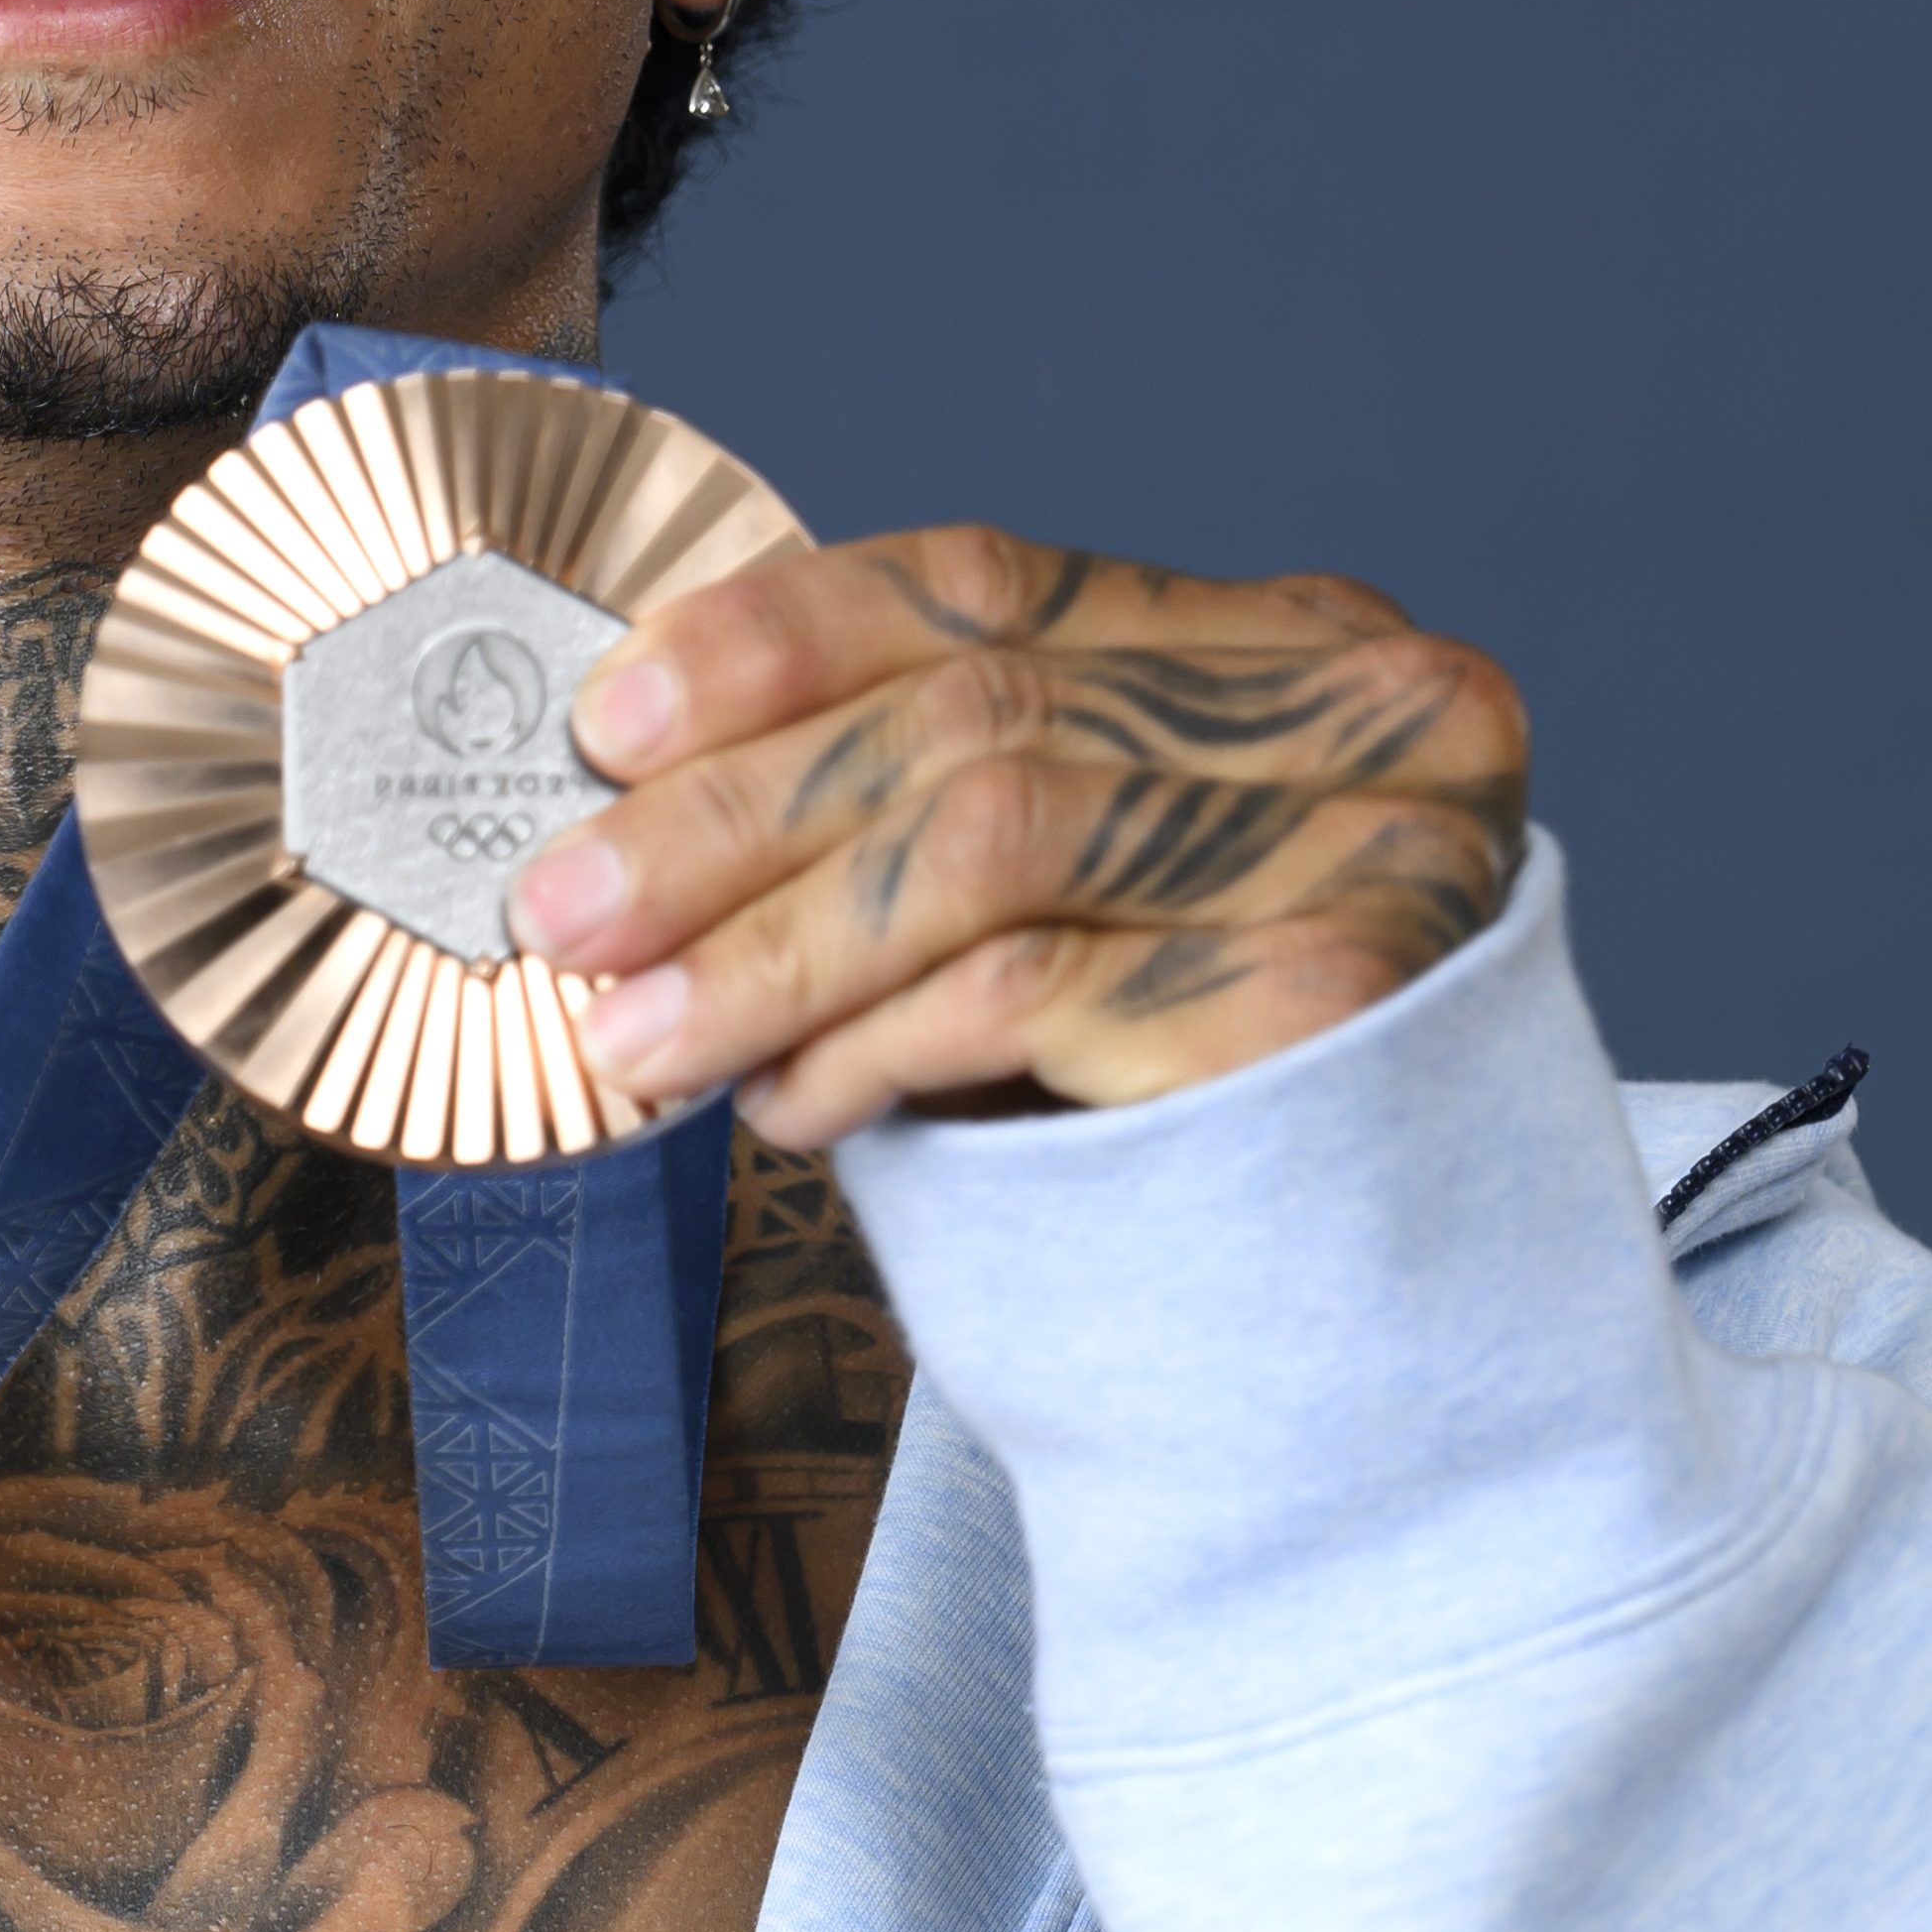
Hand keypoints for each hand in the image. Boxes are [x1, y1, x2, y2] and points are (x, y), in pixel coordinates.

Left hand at [508, 527, 1531, 1132]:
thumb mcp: (1067, 906)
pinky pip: (1025, 987)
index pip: (995, 581)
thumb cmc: (1188, 1109)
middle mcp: (1371, 717)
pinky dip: (868, 1043)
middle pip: (971, 710)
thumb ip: (930, 803)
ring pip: (980, 839)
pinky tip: (787, 1104)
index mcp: (1302, 645)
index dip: (779, 638)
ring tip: (633, 1033)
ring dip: (765, 945)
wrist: (1373, 1350)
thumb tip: (637, 780)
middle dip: (725, 817)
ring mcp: (1373, 849)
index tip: (608, 721)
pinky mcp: (1331, 1001)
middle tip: (558, 907)